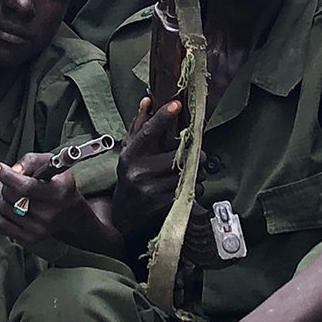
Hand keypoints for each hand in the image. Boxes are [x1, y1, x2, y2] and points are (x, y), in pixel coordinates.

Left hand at [0, 151, 90, 249]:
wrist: (70, 212)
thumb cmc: (59, 184)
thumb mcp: (50, 164)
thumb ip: (30, 161)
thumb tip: (13, 170)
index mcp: (57, 192)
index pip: (26, 186)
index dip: (8, 176)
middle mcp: (49, 214)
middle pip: (11, 196)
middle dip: (5, 184)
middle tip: (9, 180)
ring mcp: (39, 228)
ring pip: (3, 209)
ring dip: (2, 197)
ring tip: (12, 193)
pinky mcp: (30, 238)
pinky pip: (2, 225)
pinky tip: (8, 206)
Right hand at [112, 96, 183, 236]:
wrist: (124, 221)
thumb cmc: (130, 180)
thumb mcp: (130, 154)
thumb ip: (139, 127)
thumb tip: (147, 100)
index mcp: (129, 156)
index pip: (147, 132)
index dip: (162, 117)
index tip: (176, 104)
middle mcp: (137, 172)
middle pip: (176, 156)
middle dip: (193, 155)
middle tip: (197, 155)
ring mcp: (149, 190)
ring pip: (185, 174)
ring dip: (196, 173)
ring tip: (192, 173)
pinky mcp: (161, 206)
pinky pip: (188, 191)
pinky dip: (194, 188)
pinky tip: (188, 188)